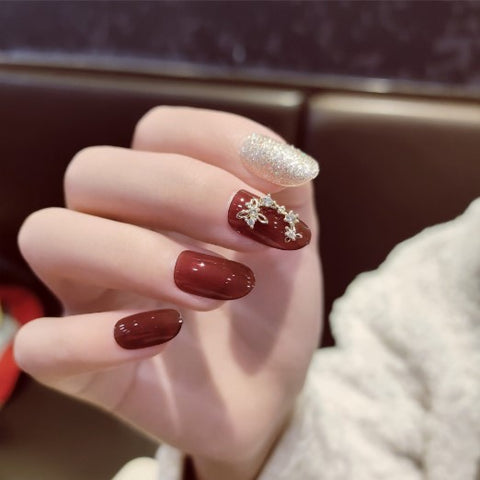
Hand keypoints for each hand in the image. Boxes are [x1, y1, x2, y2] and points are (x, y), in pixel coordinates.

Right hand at [14, 107, 322, 479]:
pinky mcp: (81, 368)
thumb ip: (286, 189)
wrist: (269, 390)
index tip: (269, 204)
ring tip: (217, 292)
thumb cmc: (272, 309)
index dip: (216, 148)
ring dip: (138, 255)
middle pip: (94, 171)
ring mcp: (88, 298)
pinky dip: (95, 339)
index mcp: (162, 196)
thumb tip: (272, 151)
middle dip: (179, 192)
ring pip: (50, 237)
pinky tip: (165, 336)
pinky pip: (40, 344)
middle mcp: (113, 233)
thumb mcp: (290, 243)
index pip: (156, 131)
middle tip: (249, 237)